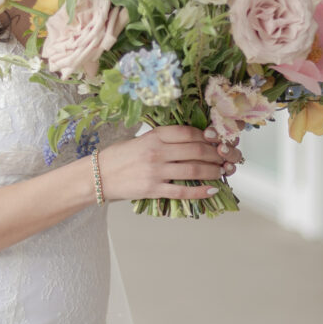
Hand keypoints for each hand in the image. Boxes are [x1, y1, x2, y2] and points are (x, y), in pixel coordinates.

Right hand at [97, 125, 242, 201]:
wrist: (97, 176)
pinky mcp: (153, 189)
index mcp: (154, 136)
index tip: (216, 140)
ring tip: (222, 172)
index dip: (207, 136)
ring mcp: (156, 171)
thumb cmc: (118, 157)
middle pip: (196, 150)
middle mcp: (157, 152)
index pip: (188, 132)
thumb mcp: (140, 140)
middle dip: (215, 154)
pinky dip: (200, 190)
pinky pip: (182, 191)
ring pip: (193, 169)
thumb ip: (162, 140)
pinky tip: (212, 189)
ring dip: (212, 171)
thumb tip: (190, 142)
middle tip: (225, 157)